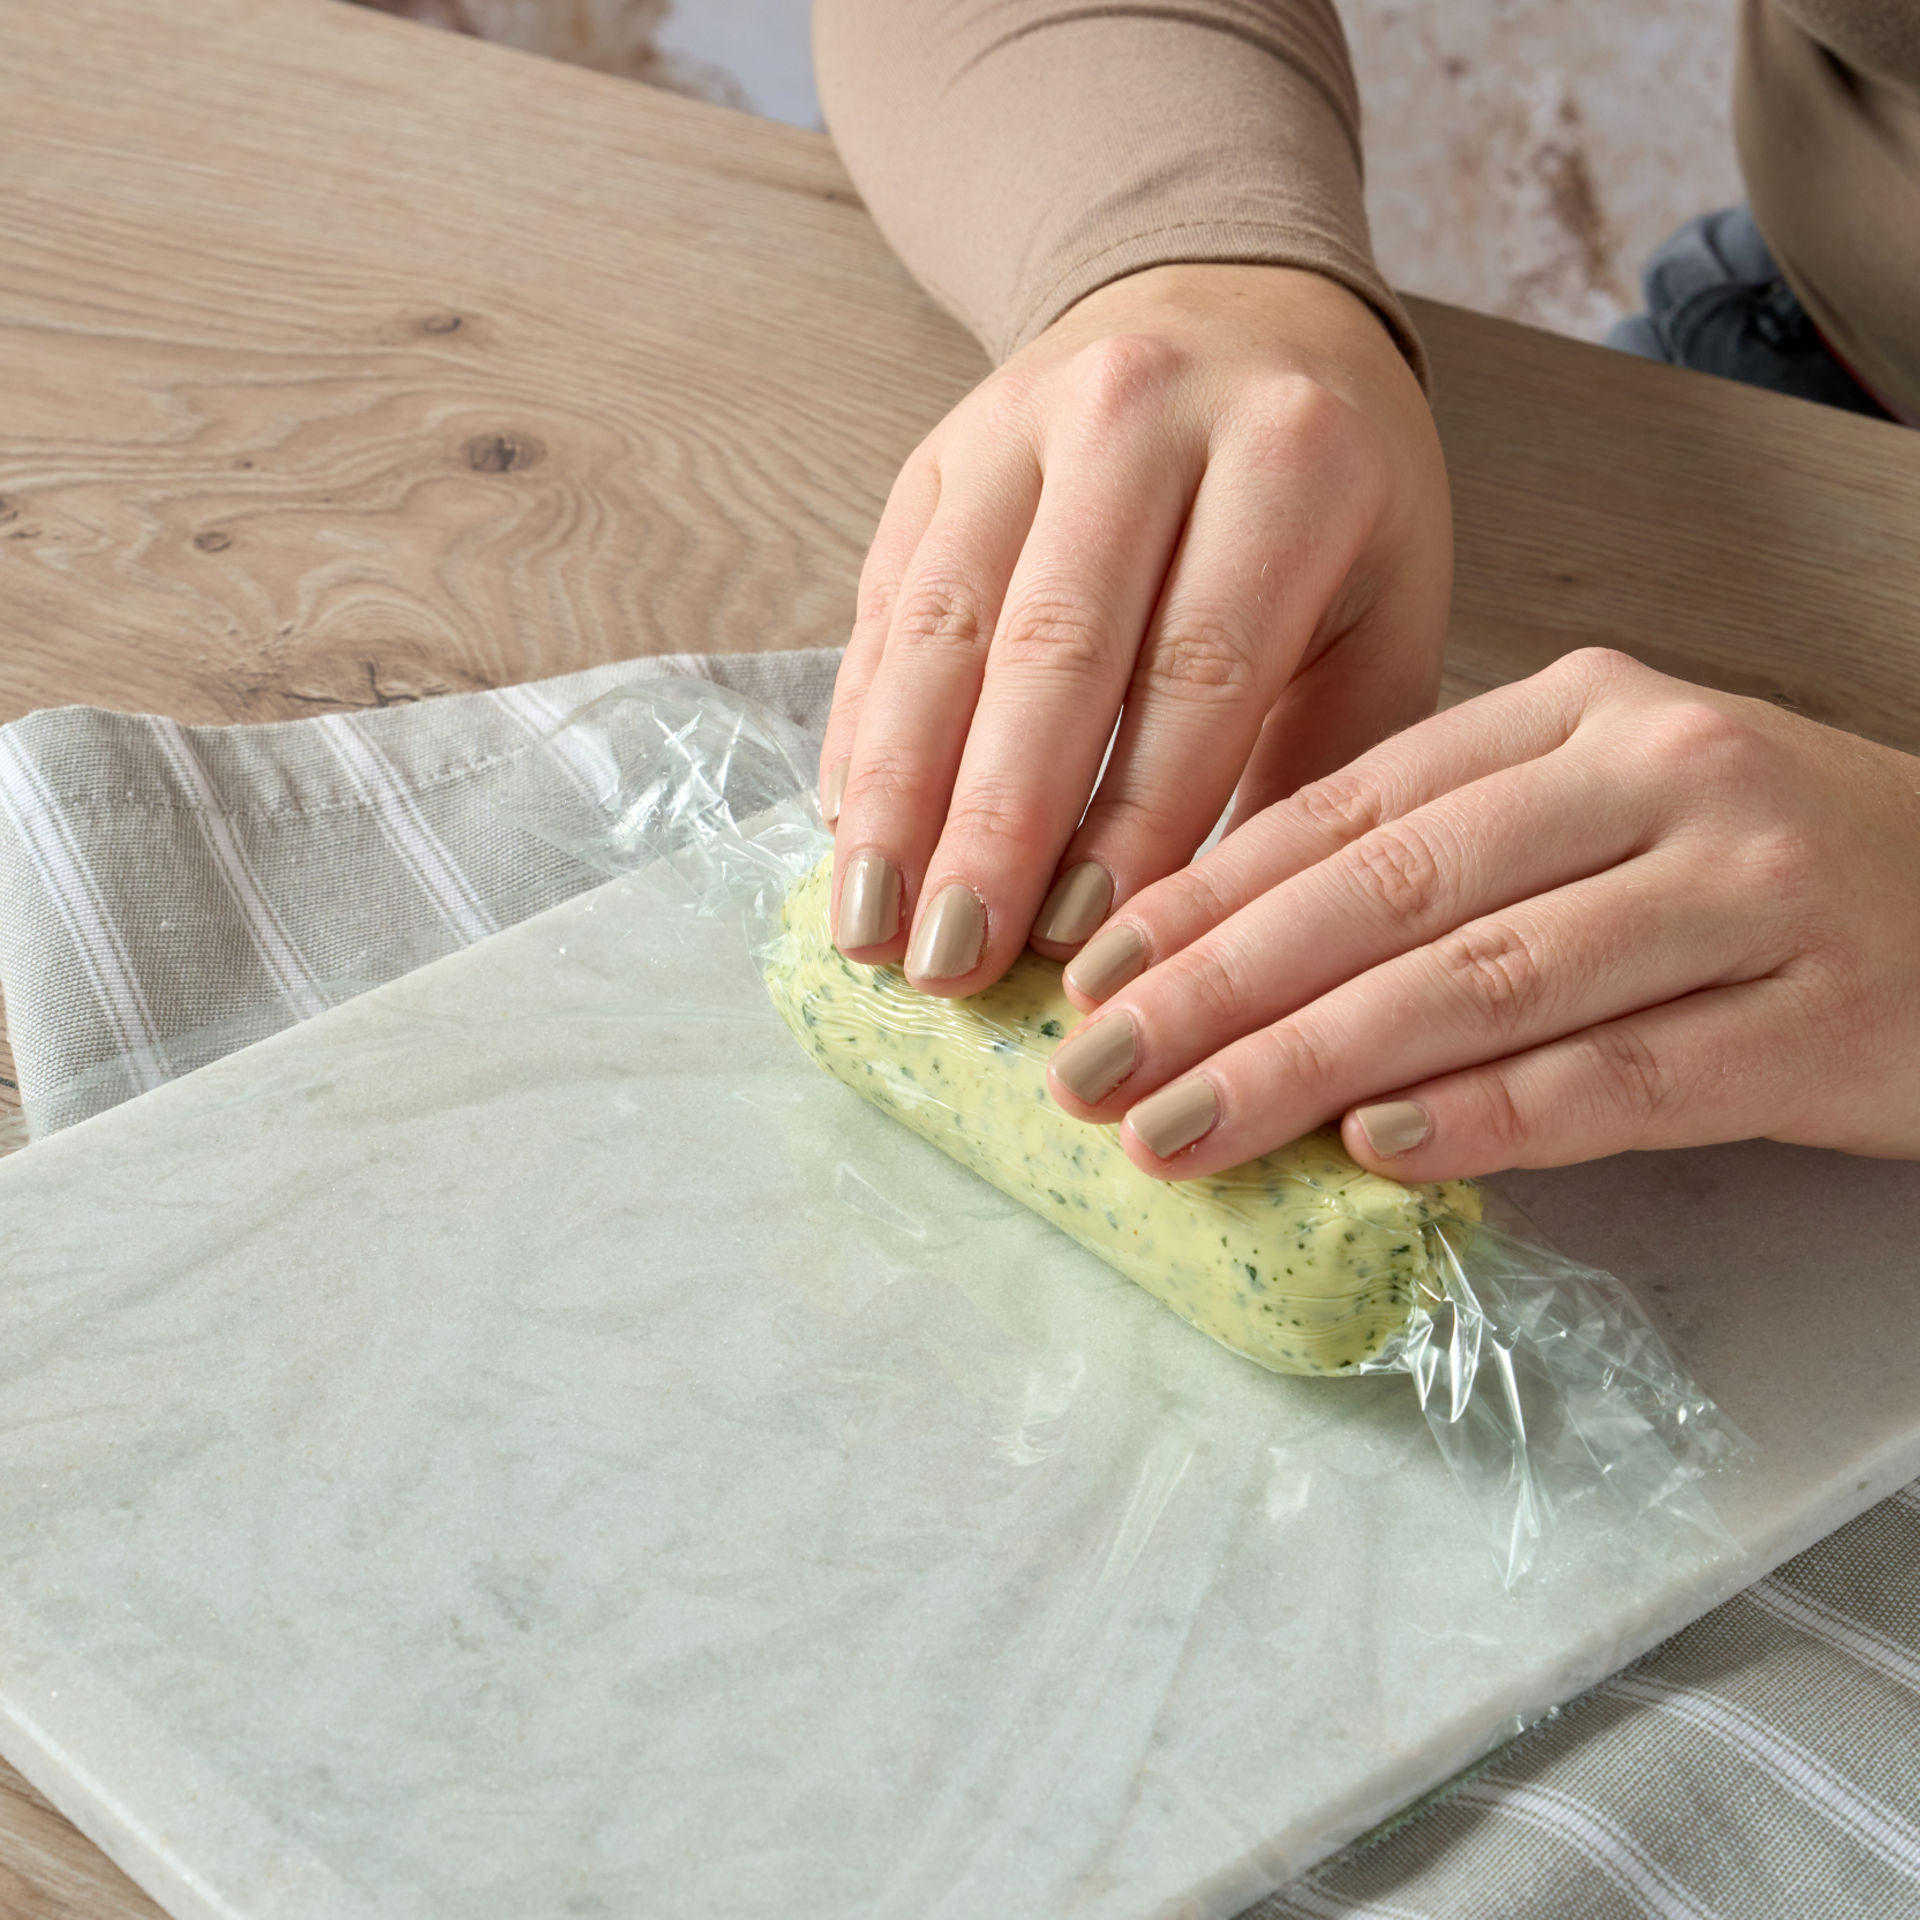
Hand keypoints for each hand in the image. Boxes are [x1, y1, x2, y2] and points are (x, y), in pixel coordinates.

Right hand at [820, 262, 1450, 994]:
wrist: (1234, 307)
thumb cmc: (1330, 501)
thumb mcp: (1384, 609)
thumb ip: (1319, 760)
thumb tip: (1207, 940)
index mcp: (1290, 458)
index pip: (1200, 669)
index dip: (1132, 817)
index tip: (1080, 945)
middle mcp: (1141, 415)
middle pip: (1051, 648)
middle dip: (992, 825)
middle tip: (951, 962)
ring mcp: (1018, 420)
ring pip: (942, 626)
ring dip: (896, 792)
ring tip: (871, 926)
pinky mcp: (934, 453)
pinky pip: (885, 603)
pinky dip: (862, 727)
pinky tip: (849, 830)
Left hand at [1043, 648, 1919, 1179]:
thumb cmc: (1754, 865)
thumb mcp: (1597, 810)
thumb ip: (1443, 857)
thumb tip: (1234, 957)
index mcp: (1578, 711)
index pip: (1354, 807)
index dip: (1209, 896)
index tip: (1094, 973)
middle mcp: (1660, 774)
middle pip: (1396, 892)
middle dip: (1223, 990)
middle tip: (1094, 1068)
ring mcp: (1749, 890)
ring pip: (1486, 982)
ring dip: (1313, 1065)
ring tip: (1183, 1127)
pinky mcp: (1823, 1017)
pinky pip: (1620, 1076)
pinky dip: (1487, 1113)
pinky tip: (1371, 1148)